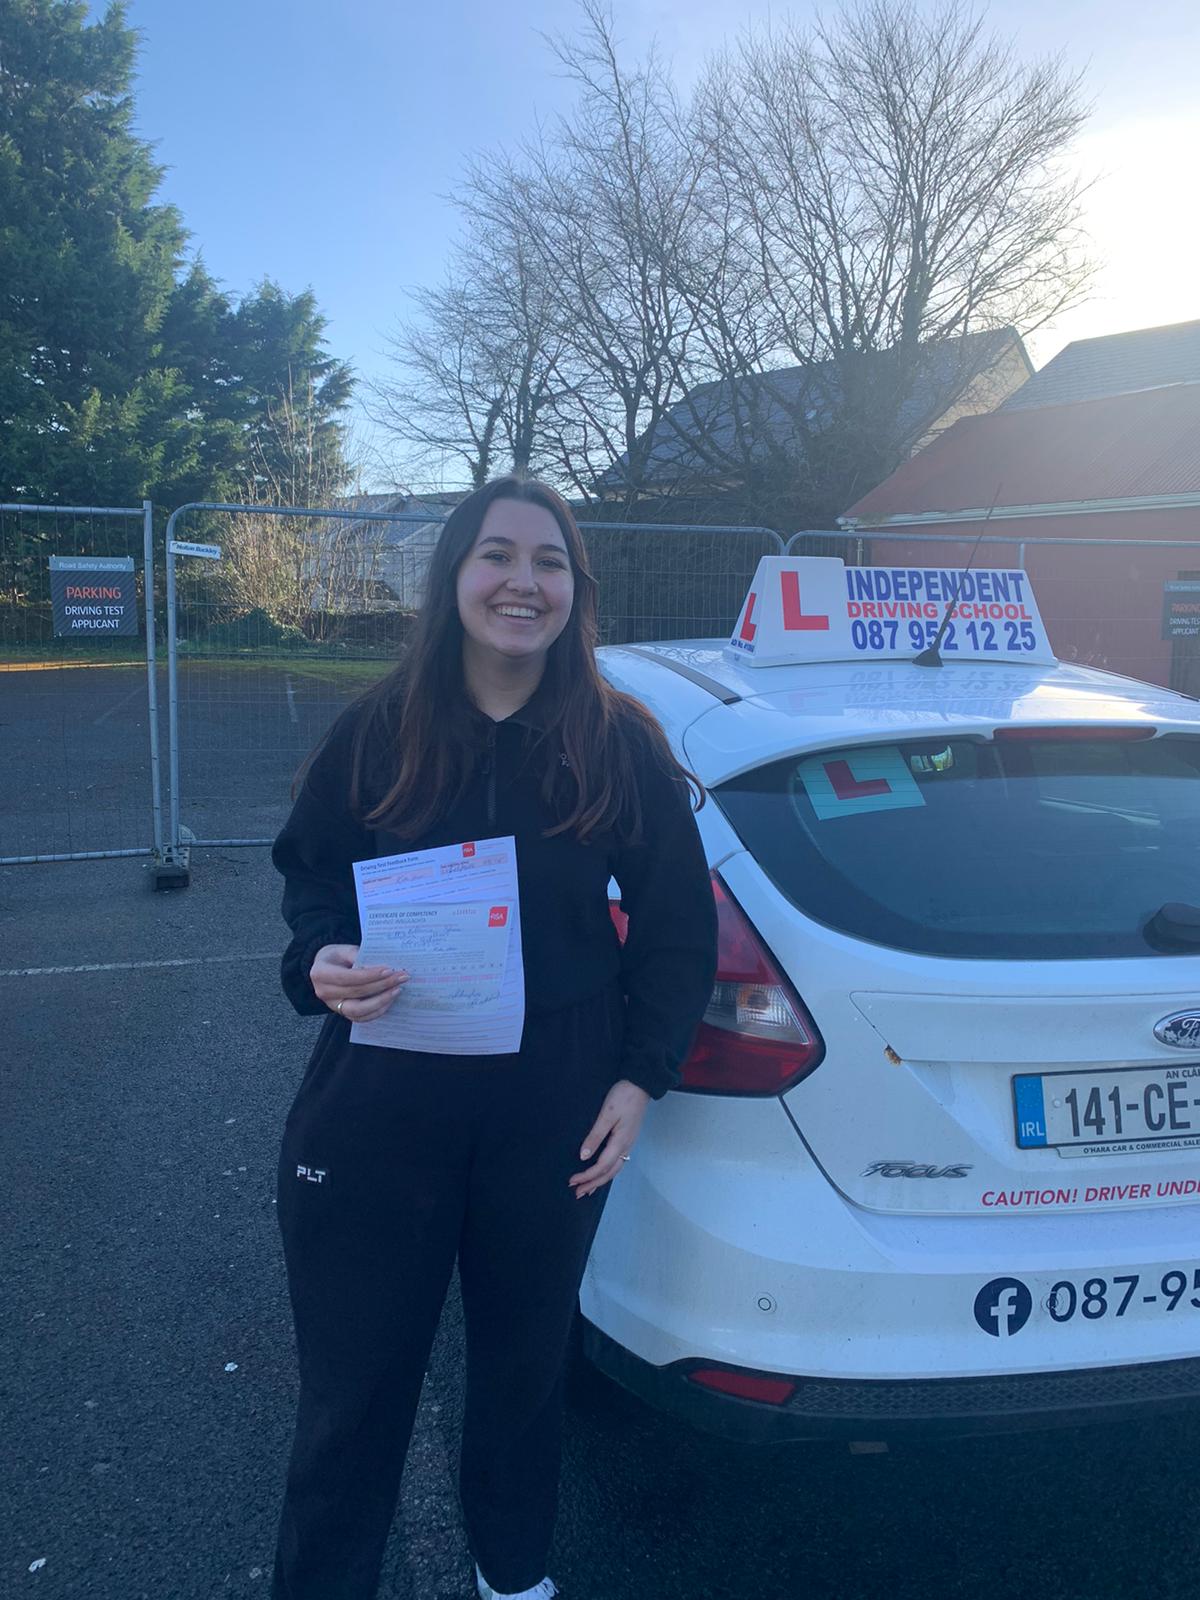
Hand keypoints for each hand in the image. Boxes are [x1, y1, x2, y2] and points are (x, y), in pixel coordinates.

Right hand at [310, 944, 407, 1022]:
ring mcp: (332, 1006)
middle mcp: (324, 992)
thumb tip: (382, 966)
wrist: (325, 968)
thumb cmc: (337, 957)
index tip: (389, 970)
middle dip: (381, 985)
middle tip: (401, 977)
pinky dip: (377, 1011)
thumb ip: (359, 955)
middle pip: (356, 992)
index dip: (370, 975)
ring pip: (359, 1010)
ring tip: (397, 989)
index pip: (348, 977)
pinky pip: (361, 1018)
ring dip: (381, 1001)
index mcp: (320, 973)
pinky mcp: (342, 1013)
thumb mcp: (344, 949)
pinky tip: (390, 999)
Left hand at [569, 1080, 649, 1199]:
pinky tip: (602, 1172)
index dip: (586, 1176)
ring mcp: (628, 1143)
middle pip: (609, 1172)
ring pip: (614, 1169)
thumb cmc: (623, 1097)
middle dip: (593, 1184)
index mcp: (620, 1142)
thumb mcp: (607, 1114)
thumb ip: (595, 1136)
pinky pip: (617, 1161)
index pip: (601, 1166)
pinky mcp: (628, 1138)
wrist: (641, 1084)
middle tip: (577, 1193)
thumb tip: (583, 1157)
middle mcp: (626, 1146)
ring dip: (600, 1180)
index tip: (572, 1181)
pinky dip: (607, 1171)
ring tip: (588, 1189)